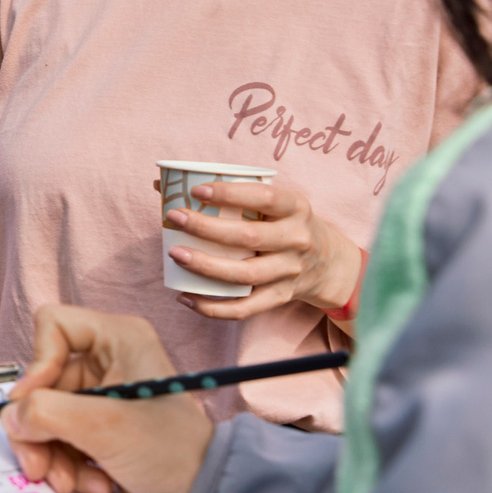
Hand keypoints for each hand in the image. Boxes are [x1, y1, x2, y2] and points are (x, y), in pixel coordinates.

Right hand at [0, 306, 210, 492]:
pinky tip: (93, 485)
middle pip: (42, 382)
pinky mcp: (99, 430)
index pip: (52, 326)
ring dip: (51, 454)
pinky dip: (68, 466)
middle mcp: (109, 361)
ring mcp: (103, 397)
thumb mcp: (105, 429)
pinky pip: (60, 439)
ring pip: (46, 415)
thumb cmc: (175, 455)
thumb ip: (48, 414)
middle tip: (37, 465)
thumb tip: (9, 417)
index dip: (37, 365)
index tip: (32, 406)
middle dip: (39, 429)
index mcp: (119, 339)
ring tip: (68, 482)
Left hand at [165, 179, 361, 321]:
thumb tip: (162, 183)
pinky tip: (185, 297)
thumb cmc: (285, 223)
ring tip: (174, 253)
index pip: (264, 197)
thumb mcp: (275, 203)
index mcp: (295, 208)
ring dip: (206, 266)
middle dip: (207, 227)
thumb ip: (231, 194)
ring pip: (244, 274)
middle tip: (175, 217)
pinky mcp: (281, 297)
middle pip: (249, 237)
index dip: (230, 193)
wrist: (329, 263)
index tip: (197, 190)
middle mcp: (297, 239)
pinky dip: (213, 308)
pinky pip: (245, 308)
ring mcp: (290, 272)